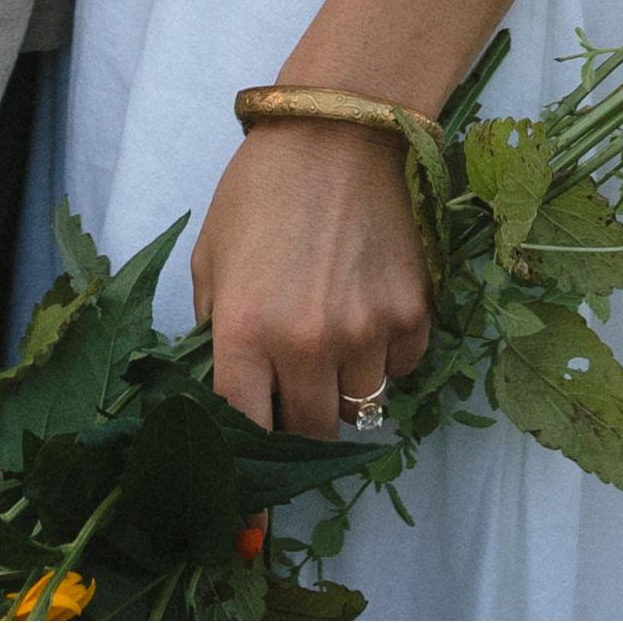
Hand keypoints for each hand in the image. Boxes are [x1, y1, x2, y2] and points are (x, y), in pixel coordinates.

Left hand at [194, 110, 431, 436]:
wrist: (338, 132)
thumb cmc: (262, 190)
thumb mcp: (211, 257)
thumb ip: (214, 328)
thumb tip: (229, 386)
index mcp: (243, 331)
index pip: (245, 429)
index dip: (249, 465)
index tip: (256, 490)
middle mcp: (304, 344)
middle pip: (310, 433)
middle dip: (300, 425)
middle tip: (298, 395)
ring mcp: (364, 332)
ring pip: (360, 408)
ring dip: (345, 390)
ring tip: (335, 344)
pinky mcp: (411, 314)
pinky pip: (400, 369)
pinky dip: (385, 357)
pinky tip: (369, 315)